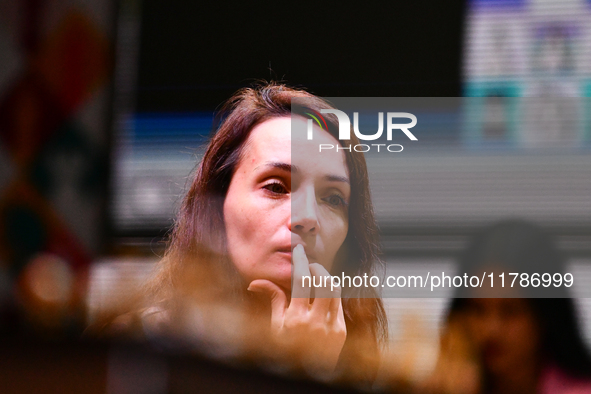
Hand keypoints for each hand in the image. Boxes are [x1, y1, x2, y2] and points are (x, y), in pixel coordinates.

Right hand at [247, 244, 346, 373]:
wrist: (307, 377)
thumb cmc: (285, 351)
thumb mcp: (275, 327)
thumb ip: (273, 300)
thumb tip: (256, 282)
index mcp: (296, 320)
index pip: (302, 281)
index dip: (301, 261)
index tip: (298, 250)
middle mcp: (316, 323)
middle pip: (325, 282)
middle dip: (317, 268)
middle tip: (308, 266)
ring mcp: (332, 328)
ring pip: (336, 291)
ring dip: (326, 279)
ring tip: (315, 279)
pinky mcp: (342, 331)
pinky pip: (339, 304)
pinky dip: (331, 295)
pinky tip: (321, 296)